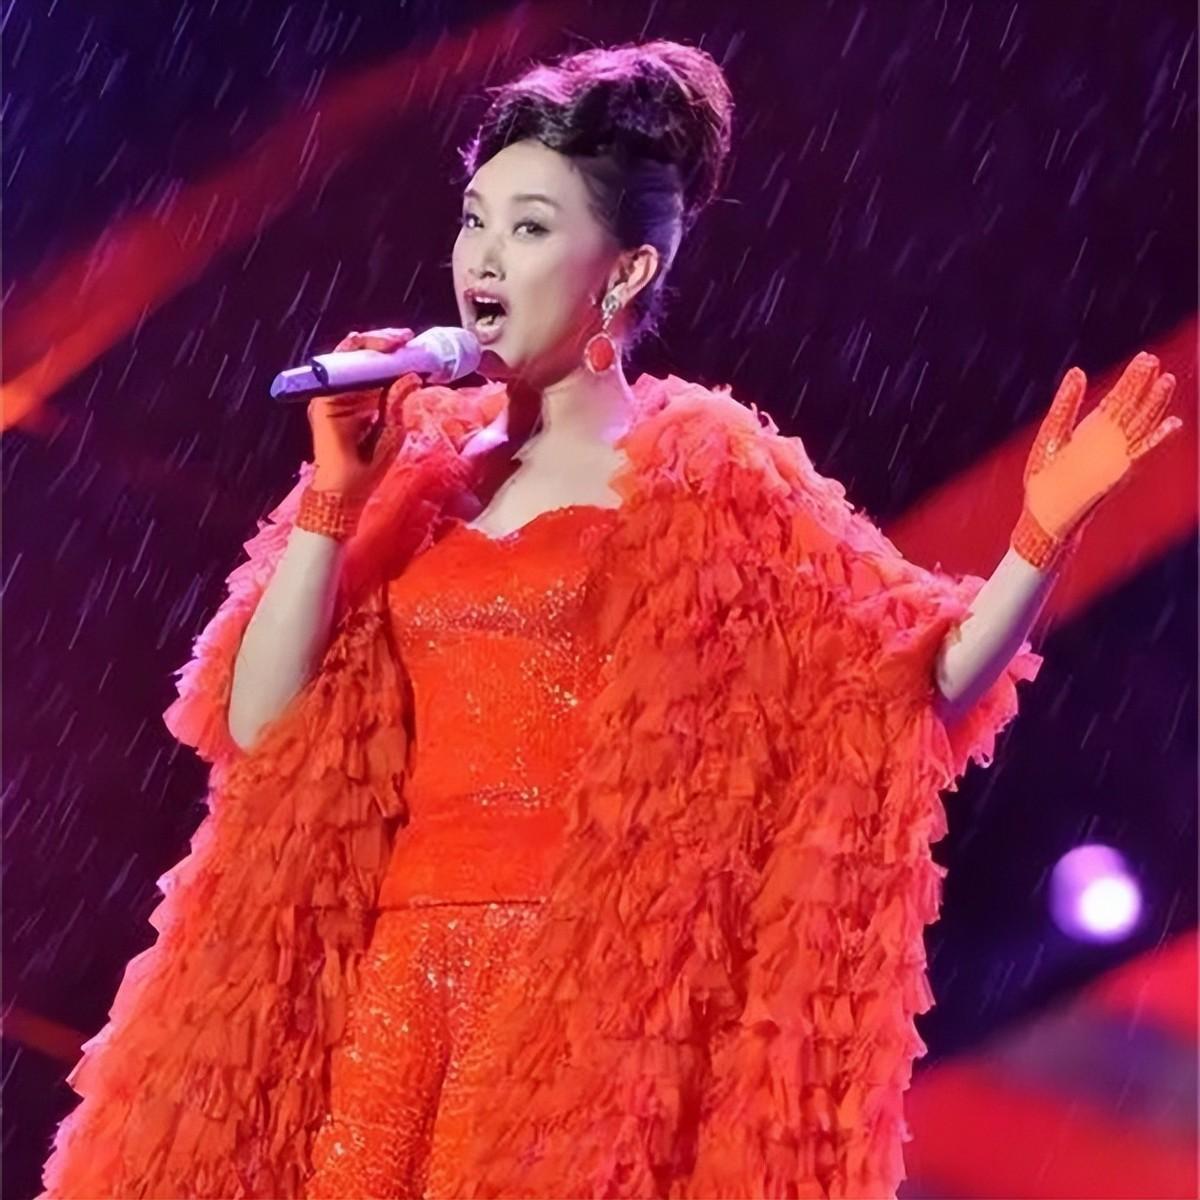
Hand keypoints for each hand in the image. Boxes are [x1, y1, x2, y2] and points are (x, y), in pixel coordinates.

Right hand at [307, 327, 414, 496]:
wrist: (348, 487)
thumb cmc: (371, 464)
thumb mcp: (394, 429)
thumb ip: (398, 402)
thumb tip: (412, 376)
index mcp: (369, 398)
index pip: (381, 366)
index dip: (396, 354)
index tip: (415, 346)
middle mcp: (351, 391)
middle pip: (365, 357)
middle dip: (385, 342)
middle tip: (404, 338)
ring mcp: (335, 393)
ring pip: (350, 356)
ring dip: (372, 344)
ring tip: (393, 341)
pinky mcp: (323, 398)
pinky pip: (334, 368)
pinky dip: (351, 355)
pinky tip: (367, 347)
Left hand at [1012, 350, 1181, 566]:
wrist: (1044, 515)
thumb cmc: (1046, 478)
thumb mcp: (1053, 434)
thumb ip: (1066, 405)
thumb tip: (1078, 371)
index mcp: (1092, 429)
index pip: (1117, 399)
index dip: (1131, 379)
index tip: (1145, 358)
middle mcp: (1108, 441)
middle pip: (1130, 407)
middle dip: (1142, 385)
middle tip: (1153, 359)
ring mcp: (1115, 456)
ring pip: (1140, 425)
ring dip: (1154, 404)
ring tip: (1166, 381)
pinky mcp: (1118, 473)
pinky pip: (1141, 454)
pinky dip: (1158, 440)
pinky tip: (1173, 424)